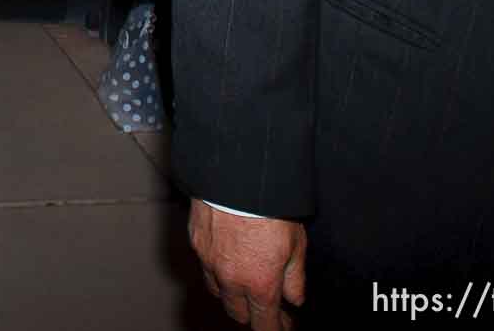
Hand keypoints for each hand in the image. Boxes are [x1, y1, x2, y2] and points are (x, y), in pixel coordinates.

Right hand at [188, 201, 306, 329]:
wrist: (238, 178)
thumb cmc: (270, 208)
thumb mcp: (297, 245)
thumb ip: (295, 278)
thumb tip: (294, 298)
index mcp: (259, 284)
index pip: (264, 324)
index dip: (275, 328)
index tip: (283, 325)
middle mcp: (230, 279)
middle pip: (237, 313)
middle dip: (252, 313)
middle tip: (266, 303)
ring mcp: (209, 262)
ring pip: (217, 292)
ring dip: (231, 293)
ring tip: (244, 282)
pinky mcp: (196, 243)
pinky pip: (205, 267)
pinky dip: (216, 270)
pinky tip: (228, 258)